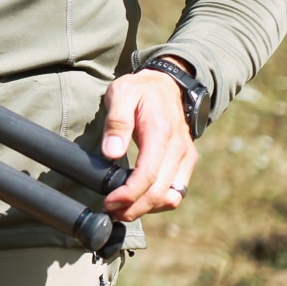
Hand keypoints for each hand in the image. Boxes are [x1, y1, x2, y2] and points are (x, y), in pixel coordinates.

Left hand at [99, 57, 199, 221]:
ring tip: (121, 210)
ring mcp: (185, 157)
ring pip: (170, 196)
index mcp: (160, 133)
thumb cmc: (140, 89)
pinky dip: (159, 201)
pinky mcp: (186, 163)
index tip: (109, 202)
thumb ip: (117, 123)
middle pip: (159, 192)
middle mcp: (178, 149)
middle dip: (134, 207)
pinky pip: (177, 191)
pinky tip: (139, 201)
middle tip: (110, 211)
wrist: (167, 84)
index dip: (128, 194)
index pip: (148, 175)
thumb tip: (111, 153)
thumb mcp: (121, 94)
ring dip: (146, 208)